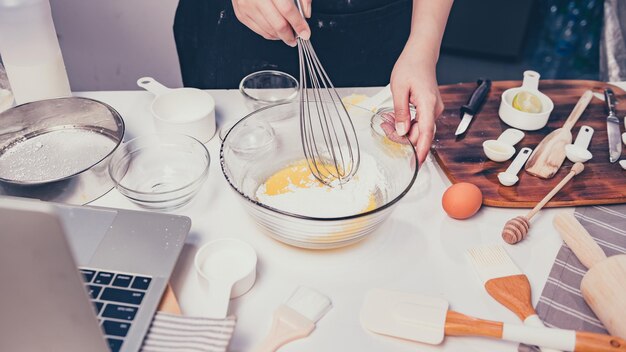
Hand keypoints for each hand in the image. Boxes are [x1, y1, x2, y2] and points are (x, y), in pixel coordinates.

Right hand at [232, 0, 311, 46]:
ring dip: (281, 36)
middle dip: (290, 35)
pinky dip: (271, 34)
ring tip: (288, 34)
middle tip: (297, 37)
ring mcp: (247, 7)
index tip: (305, 33)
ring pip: (269, 30)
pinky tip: (277, 32)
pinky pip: (259, 31)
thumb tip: (306, 14)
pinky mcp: (241, 14)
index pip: (287, 10)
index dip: (298, 24)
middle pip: (278, 24)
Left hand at [390, 42, 443, 164]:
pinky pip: (419, 122)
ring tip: (388, 120)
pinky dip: (407, 123)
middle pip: (420, 135)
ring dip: (403, 130)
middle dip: (402, 136)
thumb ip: (400, 112)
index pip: (426, 134)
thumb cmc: (410, 67)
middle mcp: (434, 109)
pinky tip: (396, 117)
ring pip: (419, 129)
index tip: (417, 163)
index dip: (421, 151)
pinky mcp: (429, 108)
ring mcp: (433, 109)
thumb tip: (401, 130)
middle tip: (385, 127)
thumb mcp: (399, 89)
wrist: (420, 55)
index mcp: (428, 105)